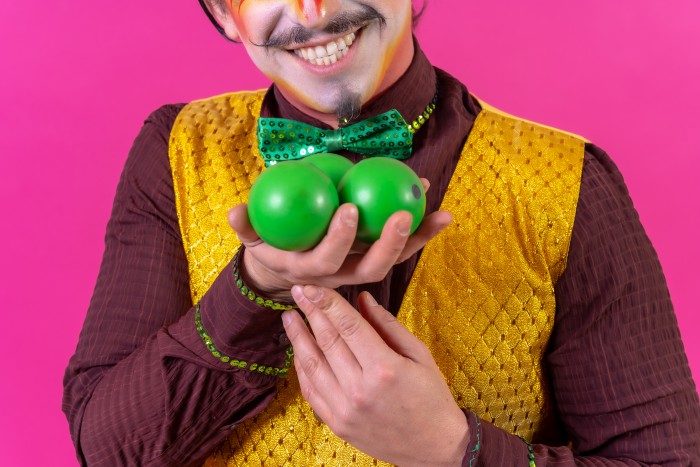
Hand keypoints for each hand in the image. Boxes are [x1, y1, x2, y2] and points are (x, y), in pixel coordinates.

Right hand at [228, 179, 451, 301]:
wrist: (287, 271)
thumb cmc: (270, 246)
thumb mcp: (253, 237)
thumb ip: (245, 226)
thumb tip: (233, 212)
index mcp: (312, 272)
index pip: (327, 260)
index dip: (339, 238)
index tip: (349, 208)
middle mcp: (341, 277)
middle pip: (371, 269)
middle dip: (390, 244)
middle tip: (405, 212)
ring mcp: (360, 271)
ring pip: (393, 262)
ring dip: (418, 239)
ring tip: (441, 213)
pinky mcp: (373, 260)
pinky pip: (399, 248)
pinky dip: (419, 230)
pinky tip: (433, 202)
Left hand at [282, 286, 468, 466]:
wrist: (436, 448)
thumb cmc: (432, 398)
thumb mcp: (419, 355)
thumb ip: (388, 325)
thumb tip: (362, 299)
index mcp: (385, 369)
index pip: (348, 325)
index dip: (327, 302)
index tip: (311, 286)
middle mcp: (360, 390)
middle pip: (327, 341)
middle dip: (310, 312)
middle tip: (298, 292)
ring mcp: (346, 410)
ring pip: (312, 366)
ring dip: (297, 338)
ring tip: (289, 318)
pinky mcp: (338, 425)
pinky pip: (311, 392)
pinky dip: (301, 369)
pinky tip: (298, 351)